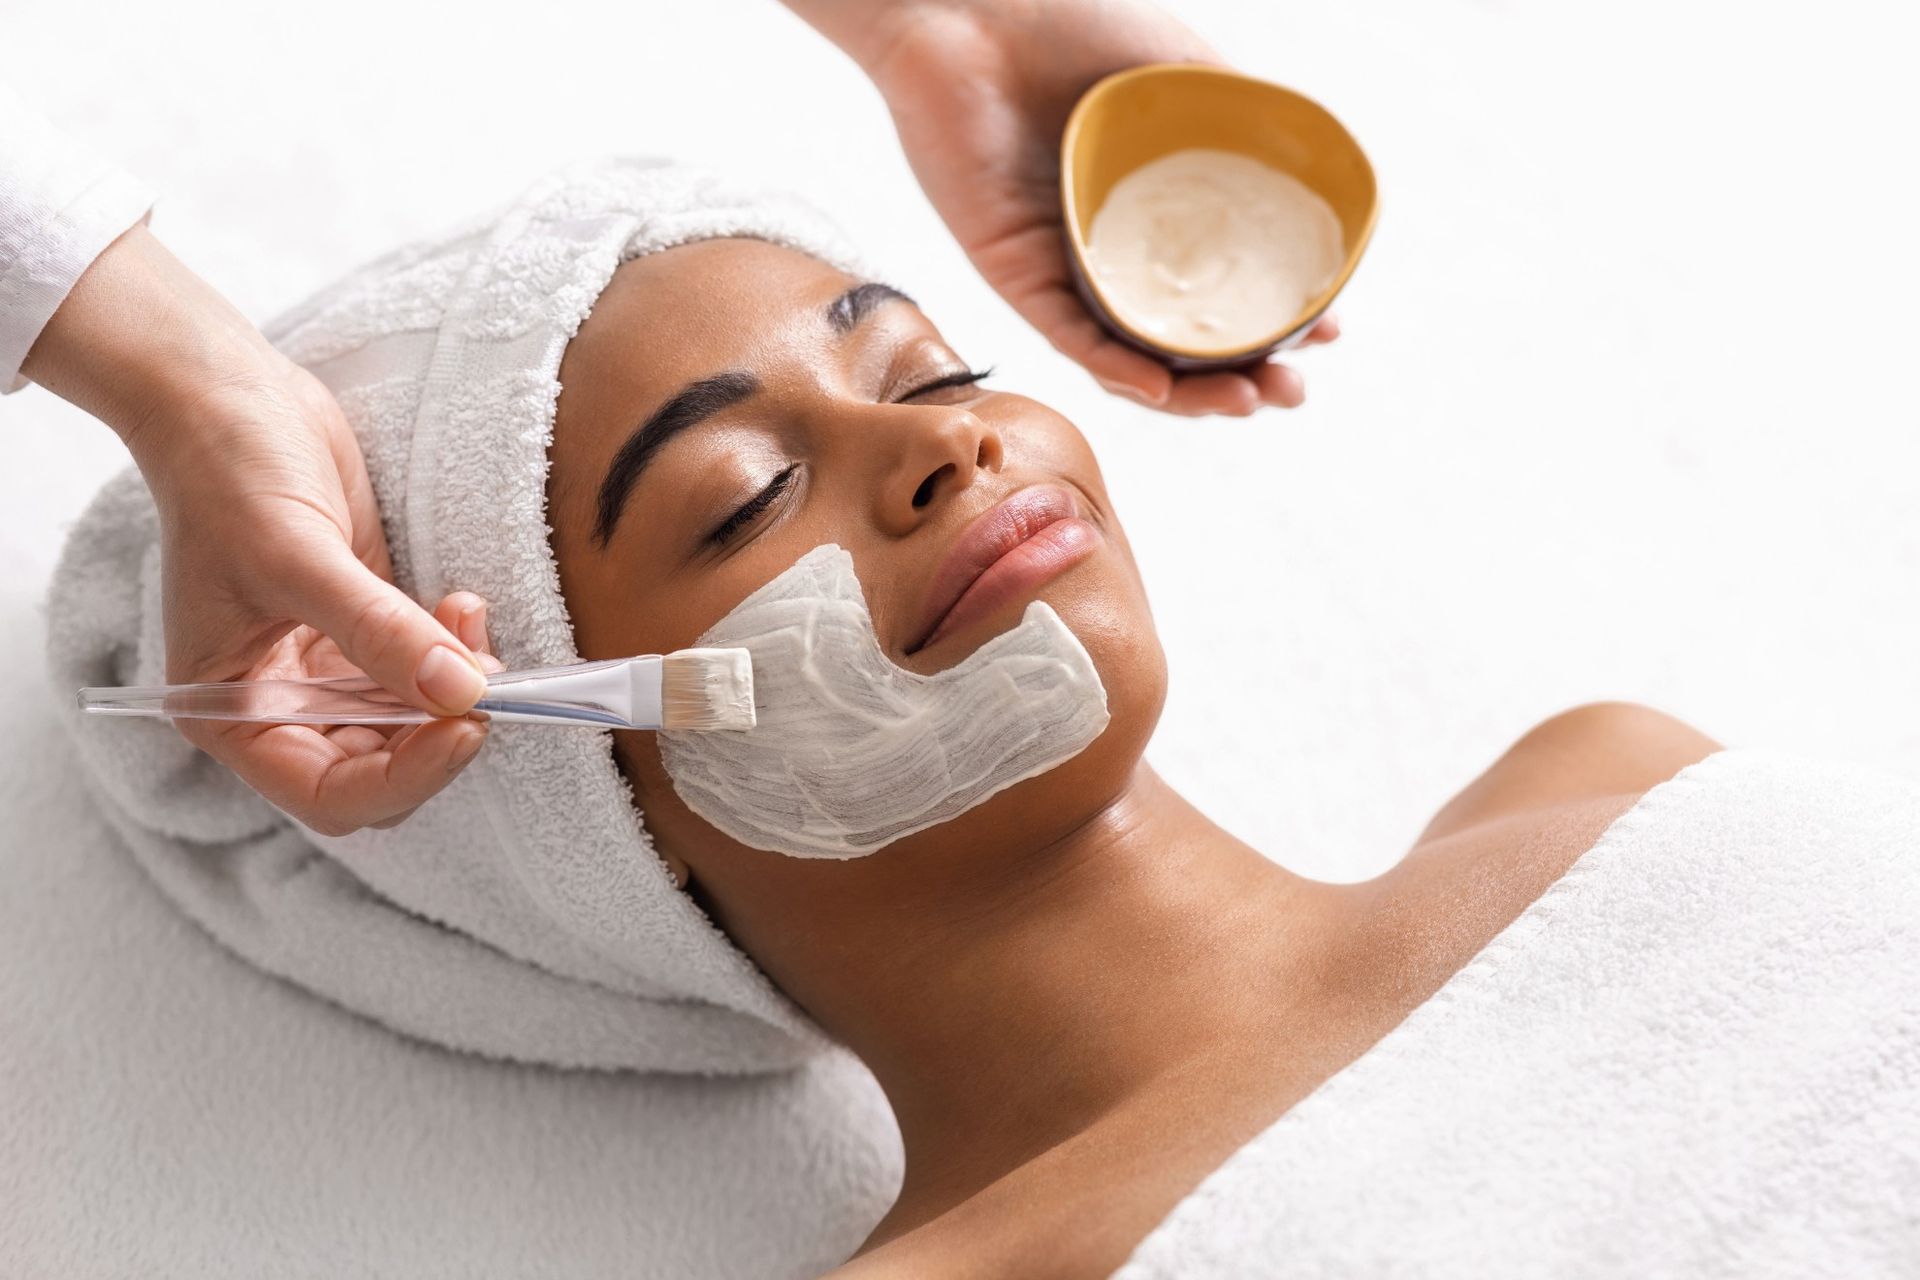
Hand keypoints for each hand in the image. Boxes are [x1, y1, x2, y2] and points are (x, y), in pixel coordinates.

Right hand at [24, 225, 497, 833]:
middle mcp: (279, 705)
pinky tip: (464, 609)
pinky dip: (456, 654)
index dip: (405, 776)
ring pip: (413, 725)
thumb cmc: (230, 472)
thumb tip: (462, 694)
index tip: (466, 726)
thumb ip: (379, 632)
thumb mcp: (299, 556)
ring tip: (470, 622)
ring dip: (456, 689)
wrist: (232, 395)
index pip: (330, 793)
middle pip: (380, 769)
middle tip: (490, 681)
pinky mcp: (365, 631)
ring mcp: (325, 671)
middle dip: (440, 733)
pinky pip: (424, 672)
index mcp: (232, 714)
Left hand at [843, 0, 1340, 416]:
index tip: (1327, 333)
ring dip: (1189, 394)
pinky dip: (1114, 366)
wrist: (974, 9)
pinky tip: (1161, 386)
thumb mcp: (1184, 72)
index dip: (1276, 323)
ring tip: (1246, 401)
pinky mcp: (1012, 272)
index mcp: (1153, 215)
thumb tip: (1321, 168)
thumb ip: (1247, 119)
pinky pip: (1068, 334)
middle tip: (1291, 389)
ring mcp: (1062, 268)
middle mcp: (1111, 252)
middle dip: (1243, 378)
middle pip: (1181, 341)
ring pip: (1129, 356)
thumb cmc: (1071, 25)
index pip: (1220, 289)